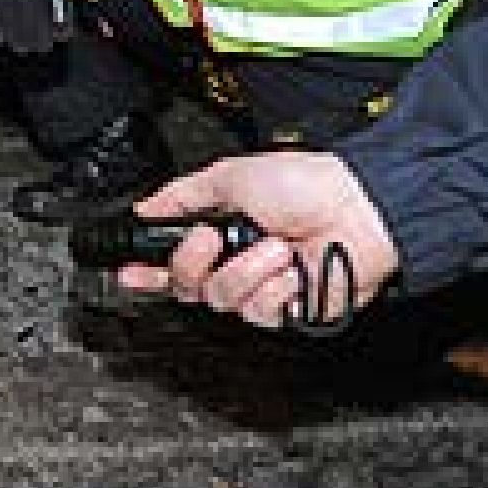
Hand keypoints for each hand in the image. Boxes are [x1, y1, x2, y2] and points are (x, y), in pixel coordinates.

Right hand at [117, 151, 399, 328]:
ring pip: (222, 300)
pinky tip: (292, 268)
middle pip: (189, 285)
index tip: (130, 272)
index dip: (149, 270)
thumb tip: (147, 205)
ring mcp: (264, 288)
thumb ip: (182, 193)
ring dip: (247, 269)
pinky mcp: (290, 310)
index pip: (175, 259)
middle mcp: (239, 261)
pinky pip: (260, 313)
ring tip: (276, 245)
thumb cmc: (307, 184)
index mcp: (223, 230)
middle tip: (212, 238)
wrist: (357, 210)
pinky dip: (275, 287)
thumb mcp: (231, 175)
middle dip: (194, 261)